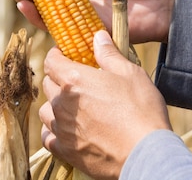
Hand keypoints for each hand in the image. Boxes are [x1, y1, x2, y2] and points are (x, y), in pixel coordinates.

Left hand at [39, 30, 171, 179]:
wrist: (145, 153)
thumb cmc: (141, 109)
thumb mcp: (130, 73)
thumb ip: (109, 54)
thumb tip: (98, 36)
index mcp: (74, 80)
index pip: (51, 61)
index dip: (56, 55)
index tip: (64, 54)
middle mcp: (62, 104)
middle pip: (48, 85)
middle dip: (58, 78)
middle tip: (75, 80)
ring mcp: (62, 129)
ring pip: (46, 112)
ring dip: (55, 105)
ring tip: (72, 105)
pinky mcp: (66, 151)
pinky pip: (48, 137)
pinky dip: (54, 131)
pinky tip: (68, 129)